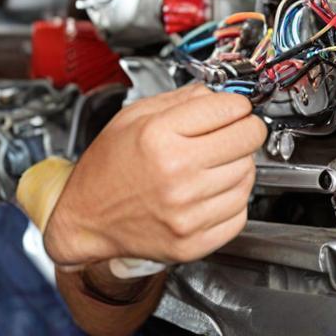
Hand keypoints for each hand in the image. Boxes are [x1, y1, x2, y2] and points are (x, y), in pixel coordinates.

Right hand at [43, 85, 264, 265]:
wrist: (87, 217)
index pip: (229, 109)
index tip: (236, 108)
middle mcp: (175, 173)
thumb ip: (179, 100)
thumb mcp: (132, 117)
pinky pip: (240, 213)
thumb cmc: (107, 168)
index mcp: (158, 136)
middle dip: (246, 130)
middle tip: (235, 131)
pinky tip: (211, 192)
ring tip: (214, 164)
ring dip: (239, 165)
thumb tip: (218, 94)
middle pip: (247, 140)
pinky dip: (232, 200)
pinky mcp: (194, 241)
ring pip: (248, 176)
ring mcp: (187, 211)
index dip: (237, 104)